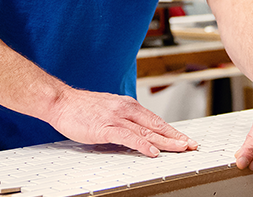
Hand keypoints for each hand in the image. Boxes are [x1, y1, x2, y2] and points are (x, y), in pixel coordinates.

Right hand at [47, 87, 196, 157]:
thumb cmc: (81, 108)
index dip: (171, 130)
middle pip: (156, 125)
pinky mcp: (105, 128)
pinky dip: (142, 145)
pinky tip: (152, 151)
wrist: (61, 101)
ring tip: (180, 148)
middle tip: (191, 145)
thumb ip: (123, 119)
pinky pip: (128, 137)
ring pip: (146, 131)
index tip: (184, 138)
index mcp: (127, 105)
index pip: (155, 120)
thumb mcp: (108, 110)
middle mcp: (125, 109)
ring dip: (165, 141)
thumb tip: (136, 131)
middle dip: (175, 136)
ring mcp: (116, 118)